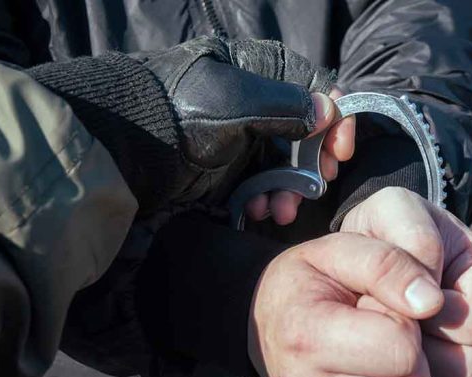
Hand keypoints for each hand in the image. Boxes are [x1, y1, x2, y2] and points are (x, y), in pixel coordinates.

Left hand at [139, 36, 347, 208]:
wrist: (133, 146)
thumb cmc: (184, 112)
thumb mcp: (238, 103)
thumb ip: (287, 107)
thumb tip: (329, 111)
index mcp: (263, 71)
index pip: (317, 89)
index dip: (336, 119)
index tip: (339, 151)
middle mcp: (261, 102)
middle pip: (307, 134)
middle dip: (313, 165)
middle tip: (317, 185)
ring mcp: (247, 136)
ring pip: (288, 164)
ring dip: (291, 190)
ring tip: (282, 210)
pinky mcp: (234, 166)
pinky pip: (265, 182)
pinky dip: (268, 198)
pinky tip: (260, 210)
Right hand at [249, 233, 443, 376]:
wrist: (265, 318)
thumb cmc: (308, 280)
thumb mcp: (339, 250)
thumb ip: (387, 264)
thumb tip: (432, 302)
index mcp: (307, 334)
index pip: (401, 348)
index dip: (410, 324)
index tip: (388, 310)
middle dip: (418, 362)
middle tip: (393, 338)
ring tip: (388, 362)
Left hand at [341, 187, 471, 376]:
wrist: (366, 249)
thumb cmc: (382, 226)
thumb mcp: (392, 212)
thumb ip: (414, 240)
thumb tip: (431, 303)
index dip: (429, 325)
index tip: (394, 306)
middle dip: (423, 358)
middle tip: (384, 334)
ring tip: (382, 357)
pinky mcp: (457, 375)